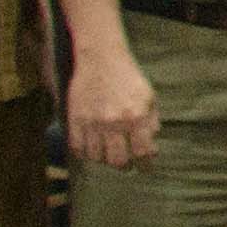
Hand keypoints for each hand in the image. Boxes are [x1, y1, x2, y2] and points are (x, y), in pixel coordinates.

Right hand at [63, 45, 159, 170]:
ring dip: (104, 159)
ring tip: (108, 152)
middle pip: (118, 162)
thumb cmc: (128, 78)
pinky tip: (91, 147)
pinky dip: (85, 153)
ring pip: (97, 158)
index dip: (145, 165)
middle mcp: (115, 122)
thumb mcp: (149, 97)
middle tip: (126, 163)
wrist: (100, 59)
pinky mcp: (75, 120)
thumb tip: (151, 147)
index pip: (143, 153)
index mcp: (137, 116)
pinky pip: (78, 149)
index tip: (144, 168)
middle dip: (125, 166)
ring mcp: (93, 122)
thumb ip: (151, 122)